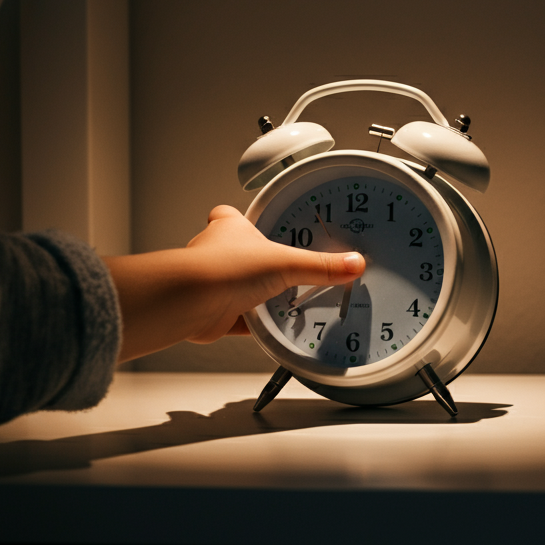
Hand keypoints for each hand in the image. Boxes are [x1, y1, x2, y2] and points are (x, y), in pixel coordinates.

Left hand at [103, 205, 365, 361]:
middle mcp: (217, 254)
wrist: (192, 301)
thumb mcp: (284, 263)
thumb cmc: (221, 268)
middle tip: (282, 270)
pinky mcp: (215, 312)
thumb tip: (352, 262)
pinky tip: (269, 329)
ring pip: (237, 288)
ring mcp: (214, 283)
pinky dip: (254, 324)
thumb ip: (320, 266)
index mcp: (229, 229)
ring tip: (282, 300)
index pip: (231, 216)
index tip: (261, 226)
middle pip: (238, 254)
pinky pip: (239, 319)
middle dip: (256, 264)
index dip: (244, 220)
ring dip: (255, 295)